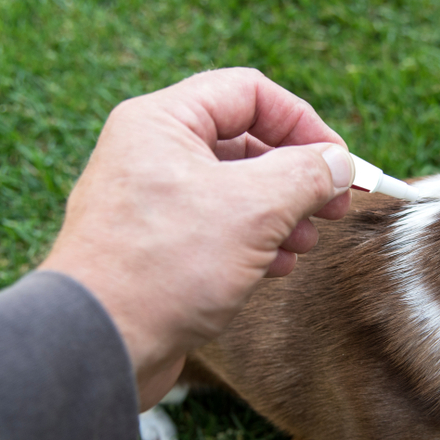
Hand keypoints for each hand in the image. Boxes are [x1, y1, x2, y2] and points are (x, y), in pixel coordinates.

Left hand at [38, 68, 353, 409]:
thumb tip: (338, 164)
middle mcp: (151, 152)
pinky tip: (277, 266)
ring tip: (307, 243)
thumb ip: (305, 175)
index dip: (303, 122)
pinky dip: (254, 240)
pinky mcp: (155, 246)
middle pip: (244, 142)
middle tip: (334, 207)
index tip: (339, 163)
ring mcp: (151, 201)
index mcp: (163, 121)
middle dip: (296, 175)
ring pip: (234, 188)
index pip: (249, 93)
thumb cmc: (165, 267)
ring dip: (280, 212)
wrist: (100, 346)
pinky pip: (215, 226)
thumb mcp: (254, 210)